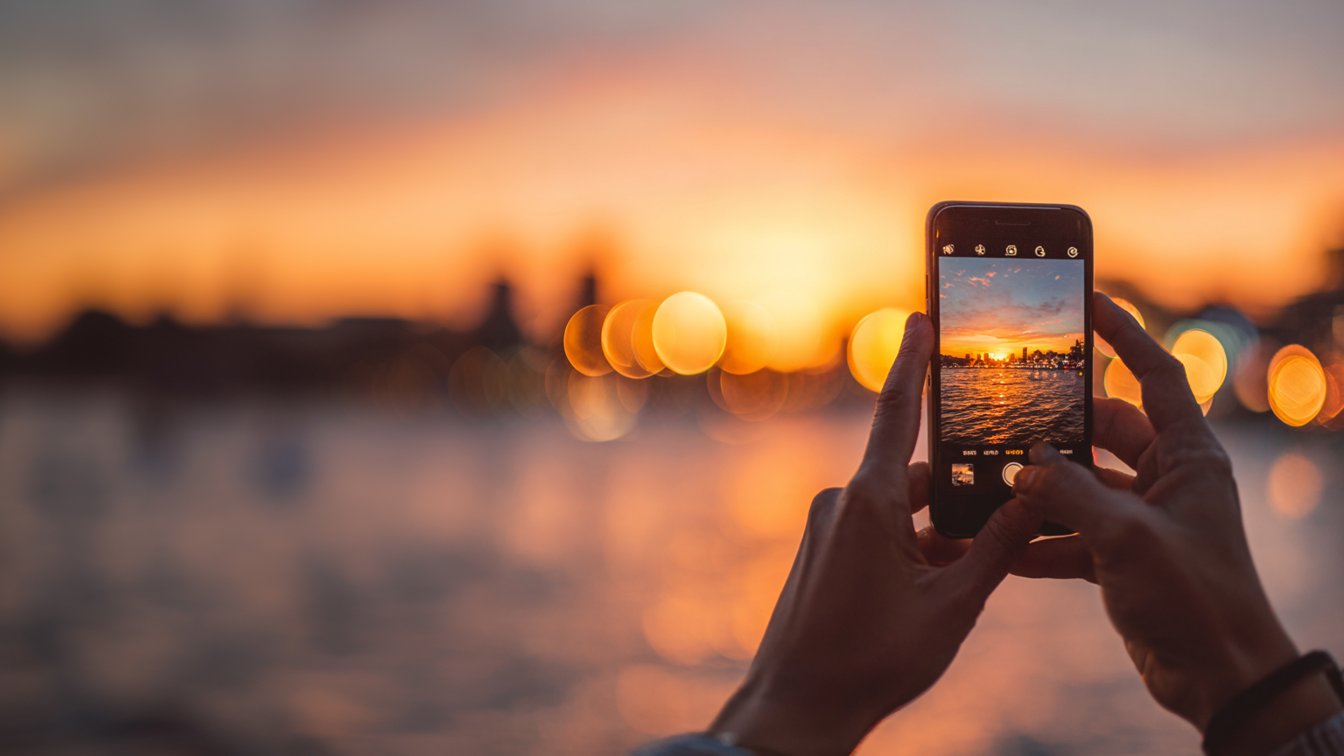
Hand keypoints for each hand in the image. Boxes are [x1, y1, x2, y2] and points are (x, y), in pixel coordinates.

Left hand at [709, 312, 1040, 754]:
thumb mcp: (952, 605)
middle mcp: (842, 502)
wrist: (799, 705)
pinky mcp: (824, 553)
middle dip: (960, 495)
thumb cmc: (872, 659)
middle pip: (916, 476)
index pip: (898, 413)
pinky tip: (938, 587)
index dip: (912, 363)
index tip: (918, 317)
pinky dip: (913, 549)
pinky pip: (878, 532)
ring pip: (901, 511)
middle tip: (1007, 508)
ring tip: (972, 574)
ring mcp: (829, 528)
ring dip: (938, 533)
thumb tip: (1032, 501)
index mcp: (869, 501)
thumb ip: (995, 548)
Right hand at [1010, 293, 1341, 749]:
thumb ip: (1068, 494)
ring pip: (1078, 485)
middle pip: (1102, 432)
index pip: (1155, 376)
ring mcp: (1142, 519)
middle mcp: (1167, 480)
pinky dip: (1037, 541)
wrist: (1220, 677)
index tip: (1089, 302)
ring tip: (990, 486)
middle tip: (1005, 423)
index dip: (1124, 336)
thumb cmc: (1195, 597)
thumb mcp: (1125, 537)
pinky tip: (998, 548)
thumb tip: (1023, 469)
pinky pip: (1070, 534)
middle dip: (1055, 432)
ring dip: (1039, 491)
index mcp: (1188, 457)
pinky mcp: (1121, 558)